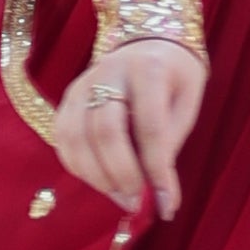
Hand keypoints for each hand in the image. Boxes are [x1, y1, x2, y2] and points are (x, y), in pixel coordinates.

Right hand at [53, 38, 205, 219]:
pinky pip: (62, 138)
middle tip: (135, 201)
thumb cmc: (174, 80)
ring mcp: (82, 84)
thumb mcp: (186, 106)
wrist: (149, 45)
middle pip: (105, 131)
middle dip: (121, 174)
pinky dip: (78, 166)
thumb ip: (169, 147)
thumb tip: (160, 200)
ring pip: (76, 137)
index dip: (157, 171)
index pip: (149, 127)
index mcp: (148, 70)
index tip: (166, 204)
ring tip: (119, 196)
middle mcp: (109, 72)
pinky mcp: (67, 98)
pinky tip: (99, 181)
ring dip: (96, 176)